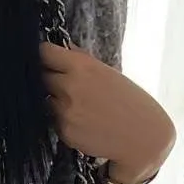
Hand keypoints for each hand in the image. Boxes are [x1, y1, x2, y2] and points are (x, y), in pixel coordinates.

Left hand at [42, 43, 175, 181]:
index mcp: (82, 66)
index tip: (48, 58)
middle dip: (50, 78)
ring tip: (80, 105)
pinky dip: (63, 119)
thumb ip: (81, 61)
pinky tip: (83, 121)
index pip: (45, 53)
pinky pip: (54, 120)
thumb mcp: (107, 72)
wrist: (141, 135)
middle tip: (66, 84)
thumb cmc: (129, 100)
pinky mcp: (64, 131)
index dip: (45, 56)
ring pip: (47, 100)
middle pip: (42, 76)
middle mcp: (69, 86)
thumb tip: (61, 48)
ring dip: (56, 100)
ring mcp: (64, 111)